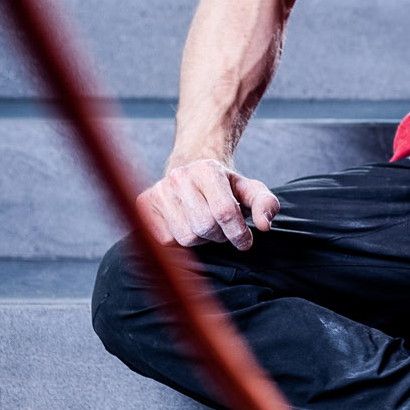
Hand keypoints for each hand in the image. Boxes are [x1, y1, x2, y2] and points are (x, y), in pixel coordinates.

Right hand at [136, 158, 278, 250]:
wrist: (190, 169)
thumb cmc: (223, 185)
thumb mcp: (249, 189)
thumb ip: (265, 204)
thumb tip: (264, 225)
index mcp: (207, 170)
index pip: (225, 212)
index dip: (238, 233)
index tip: (245, 241)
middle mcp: (179, 177)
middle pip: (205, 227)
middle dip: (220, 235)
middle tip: (222, 228)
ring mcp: (159, 190)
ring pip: (186, 237)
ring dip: (201, 239)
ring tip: (204, 224)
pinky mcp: (145, 204)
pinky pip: (166, 240)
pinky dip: (180, 240)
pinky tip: (186, 225)